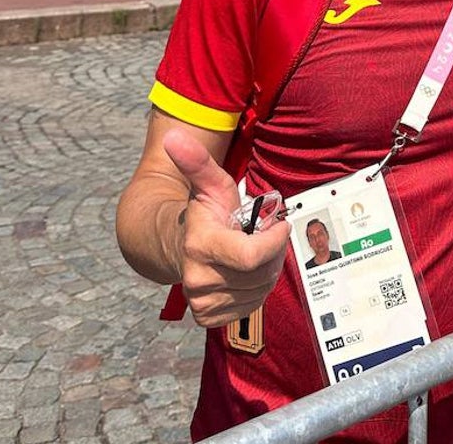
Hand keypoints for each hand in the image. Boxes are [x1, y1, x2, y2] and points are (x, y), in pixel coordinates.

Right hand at [163, 129, 290, 326]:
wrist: (175, 247)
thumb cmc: (202, 213)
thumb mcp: (208, 184)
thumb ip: (196, 161)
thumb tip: (174, 136)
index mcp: (199, 246)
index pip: (252, 256)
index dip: (274, 240)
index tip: (278, 225)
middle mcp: (198, 280)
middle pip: (262, 272)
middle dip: (272, 251)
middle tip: (263, 236)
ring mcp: (202, 302)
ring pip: (260, 290)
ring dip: (266, 270)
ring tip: (252, 252)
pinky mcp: (209, 317)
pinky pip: (251, 306)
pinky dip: (256, 289)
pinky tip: (244, 273)